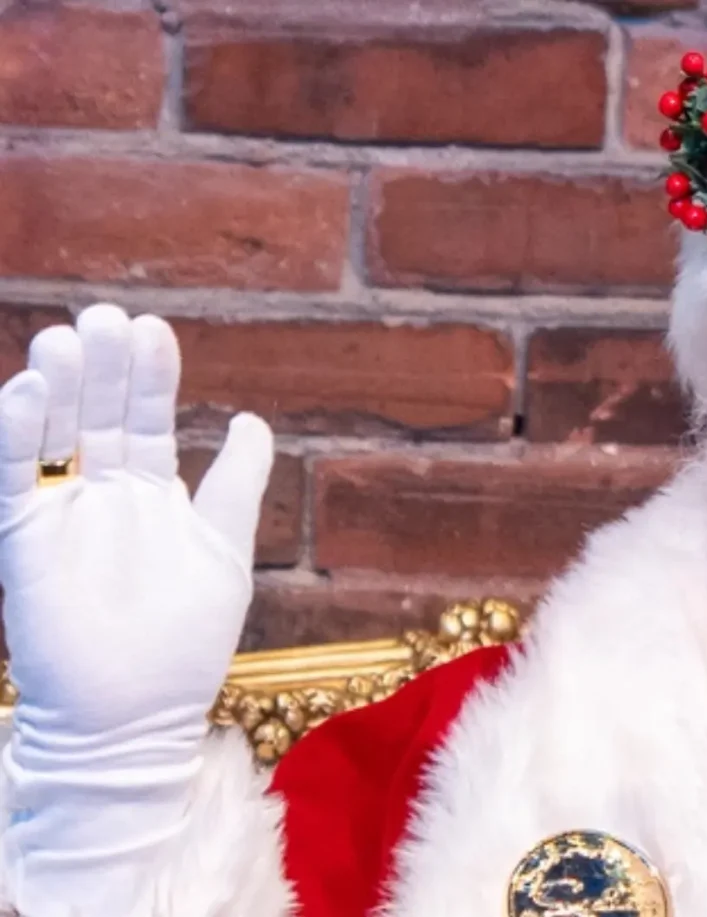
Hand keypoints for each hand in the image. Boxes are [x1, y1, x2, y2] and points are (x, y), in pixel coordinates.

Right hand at [0, 304, 271, 910]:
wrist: (135, 715)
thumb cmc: (185, 641)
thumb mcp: (225, 550)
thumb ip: (237, 483)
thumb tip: (250, 419)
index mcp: (151, 490)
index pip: (146, 416)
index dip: (149, 375)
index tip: (151, 328)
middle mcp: (102, 492)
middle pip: (98, 413)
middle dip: (103, 366)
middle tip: (105, 316)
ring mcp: (60, 513)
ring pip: (54, 434)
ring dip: (58, 387)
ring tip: (66, 340)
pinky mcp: (22, 539)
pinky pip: (15, 478)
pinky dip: (18, 436)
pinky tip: (29, 394)